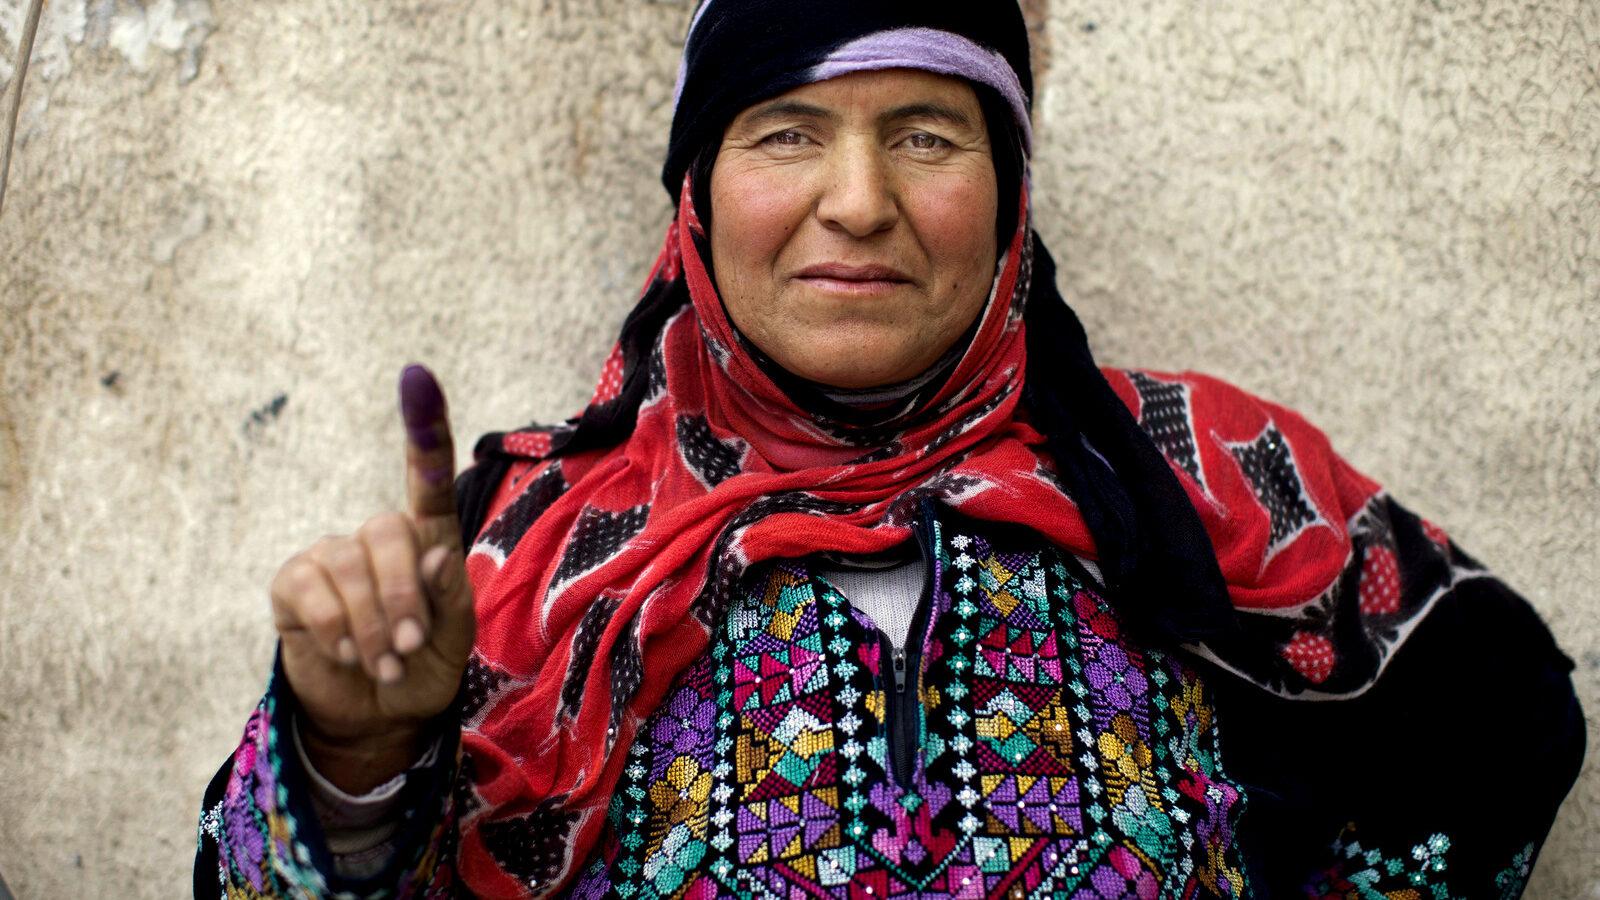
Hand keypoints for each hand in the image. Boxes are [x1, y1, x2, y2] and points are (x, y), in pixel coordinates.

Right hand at [268, 364, 474, 792]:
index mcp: (427, 541)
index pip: (429, 480)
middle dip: (404, 596)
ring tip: (384, 664)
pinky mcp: (294, 584)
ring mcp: (332, 557)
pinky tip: (348, 655)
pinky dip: (336, 630)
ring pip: (350, 567)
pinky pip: (312, 591)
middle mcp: (378, 539)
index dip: (423, 428)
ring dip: (372, 624)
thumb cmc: (423, 667)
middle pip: (389, 531)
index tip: (416, 376)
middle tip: (409, 648)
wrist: (377, 717)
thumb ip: (450, 596)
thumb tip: (437, 551)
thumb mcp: (455, 639)